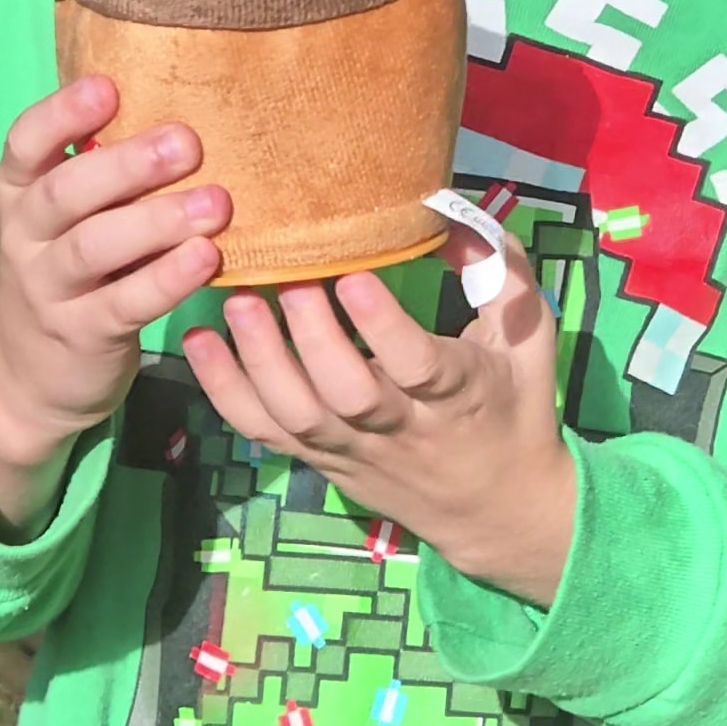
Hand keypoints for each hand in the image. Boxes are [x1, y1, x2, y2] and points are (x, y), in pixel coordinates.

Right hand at [0, 74, 230, 536]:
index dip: (64, 115)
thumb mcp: (68, 218)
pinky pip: (125, 303)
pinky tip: (207, 258)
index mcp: (21, 191)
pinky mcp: (83, 333)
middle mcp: (26, 236)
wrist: (35, 372)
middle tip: (189, 143)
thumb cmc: (73, 269)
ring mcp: (49, 288)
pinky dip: (167, 279)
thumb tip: (183, 112)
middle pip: (66, 193)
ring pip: (95, 248)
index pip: (27, 143)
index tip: (110, 88)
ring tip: (215, 203)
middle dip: (128, 165)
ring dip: (157, 222)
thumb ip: (104, 172)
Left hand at [183, 234, 576, 608]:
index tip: (354, 276)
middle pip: (347, 394)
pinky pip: (266, 432)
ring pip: (297, 417)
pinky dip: (225, 391)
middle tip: (287, 278)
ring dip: (259, 360)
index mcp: (459, 394)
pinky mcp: (322, 460)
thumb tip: (452, 213)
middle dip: (311, 337)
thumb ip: (501, 276)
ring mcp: (354, 449)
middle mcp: (401, 428)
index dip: (382, 325)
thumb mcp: (528, 344)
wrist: (495, 512)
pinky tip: (198, 343)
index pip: (417, 365)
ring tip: (235, 302)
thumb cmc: (514, 411)